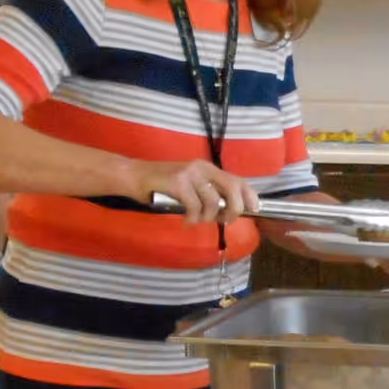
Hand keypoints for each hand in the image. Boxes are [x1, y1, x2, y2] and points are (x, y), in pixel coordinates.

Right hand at [127, 159, 261, 224]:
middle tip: (224, 220)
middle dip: (234, 209)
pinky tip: (186, 221)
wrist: (134, 176)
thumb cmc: (162, 185)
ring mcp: (190, 173)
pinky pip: (194, 207)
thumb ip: (208, 193)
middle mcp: (202, 168)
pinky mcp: (178, 182)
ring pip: (213, 202)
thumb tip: (227, 211)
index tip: (254, 209)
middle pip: (232, 188)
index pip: (237, 179)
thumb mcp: (190, 186)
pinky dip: (192, 219)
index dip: (250, 195)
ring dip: (207, 217)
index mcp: (208, 168)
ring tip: (196, 220)